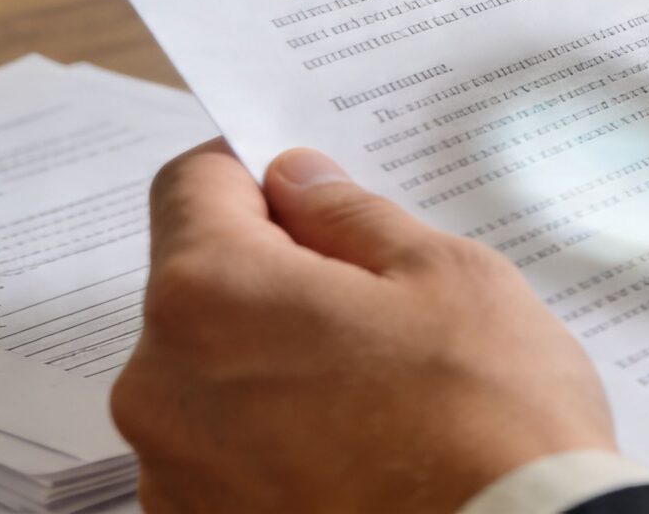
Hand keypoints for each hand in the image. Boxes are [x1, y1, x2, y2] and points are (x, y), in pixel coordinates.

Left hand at [111, 142, 612, 513]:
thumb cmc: (488, 420)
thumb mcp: (445, 275)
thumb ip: (351, 216)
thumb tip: (299, 183)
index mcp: (210, 297)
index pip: (191, 186)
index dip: (253, 171)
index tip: (307, 190)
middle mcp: (160, 389)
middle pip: (198, 288)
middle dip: (273, 276)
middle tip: (374, 302)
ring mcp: (174, 477)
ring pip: (209, 376)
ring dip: (272, 364)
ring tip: (376, 393)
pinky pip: (222, 456)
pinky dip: (275, 441)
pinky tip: (358, 452)